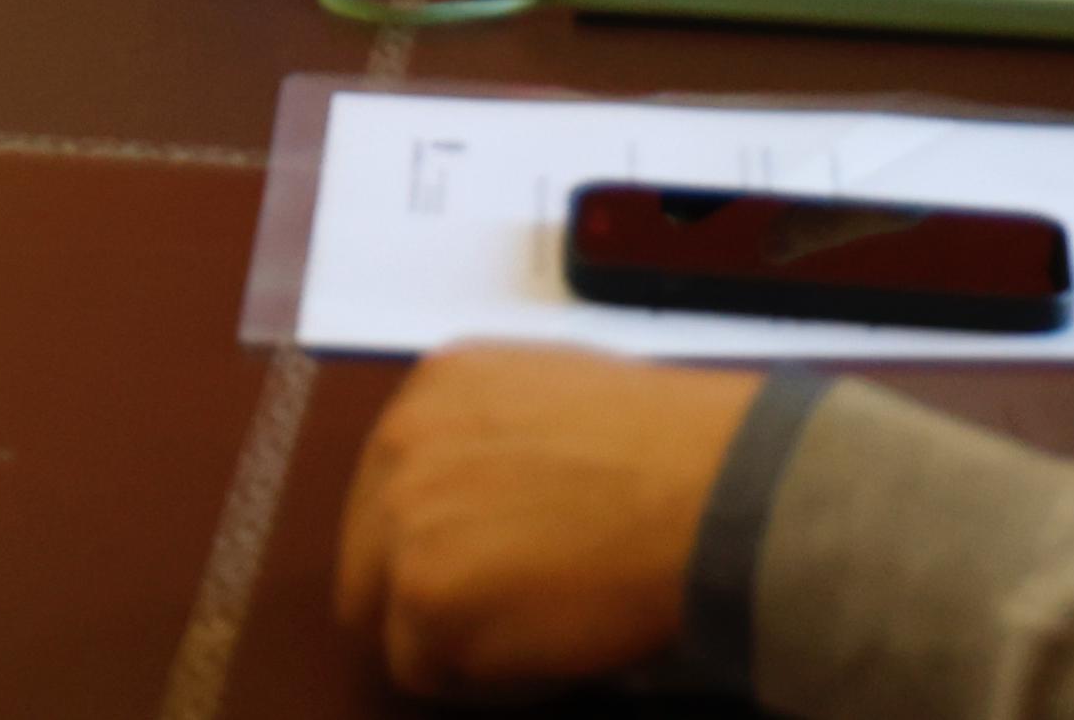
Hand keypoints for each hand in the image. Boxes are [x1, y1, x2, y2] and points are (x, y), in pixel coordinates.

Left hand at [336, 345, 759, 700]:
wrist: (706, 489)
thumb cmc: (670, 450)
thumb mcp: (555, 399)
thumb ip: (493, 440)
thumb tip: (485, 503)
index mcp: (433, 391)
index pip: (386, 489)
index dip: (432, 543)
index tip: (476, 572)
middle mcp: (399, 444)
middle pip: (368, 557)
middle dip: (422, 596)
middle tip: (496, 623)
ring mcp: (401, 520)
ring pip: (391, 621)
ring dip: (455, 643)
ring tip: (538, 639)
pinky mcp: (422, 596)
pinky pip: (425, 672)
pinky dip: (484, 682)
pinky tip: (546, 660)